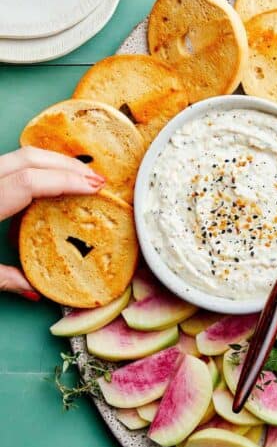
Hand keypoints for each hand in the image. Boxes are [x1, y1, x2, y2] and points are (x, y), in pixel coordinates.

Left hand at [0, 147, 104, 299]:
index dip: (66, 180)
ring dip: (53, 161)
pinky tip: (51, 177)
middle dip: (66, 164)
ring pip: (19, 155)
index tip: (95, 187)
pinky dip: (37, 166)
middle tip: (96, 178)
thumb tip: (36, 291)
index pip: (30, 182)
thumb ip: (3, 279)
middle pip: (28, 158)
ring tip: (80, 174)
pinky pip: (9, 164)